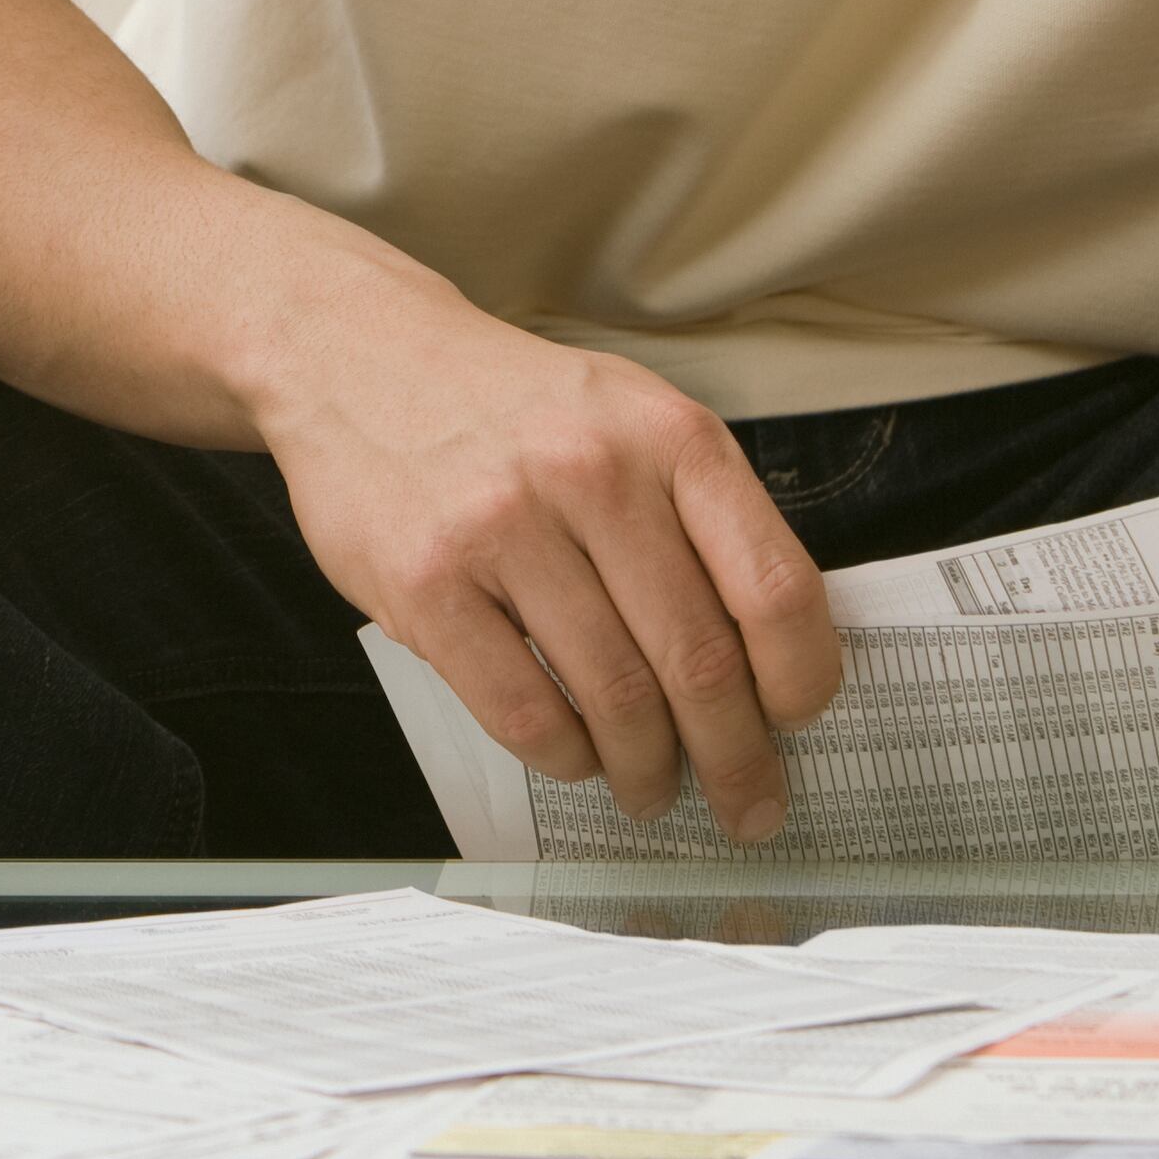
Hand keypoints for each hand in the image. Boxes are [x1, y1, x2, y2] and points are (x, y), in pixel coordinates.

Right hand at [251, 281, 837, 838]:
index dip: (803, 679)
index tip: (800, 722)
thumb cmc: (510, 407)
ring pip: (614, 698)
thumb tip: (768, 656)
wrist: (355, 356)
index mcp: (667, 435)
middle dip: (735, 758)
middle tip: (745, 802)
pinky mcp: (426, 582)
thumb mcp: (628, 418)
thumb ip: (697, 516)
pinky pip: (522, 710)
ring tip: (651, 786)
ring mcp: (502, 528)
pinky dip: (564, 756)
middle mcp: (591, 474)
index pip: (774, 586)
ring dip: (646, 769)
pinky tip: (574, 754)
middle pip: (699, 661)